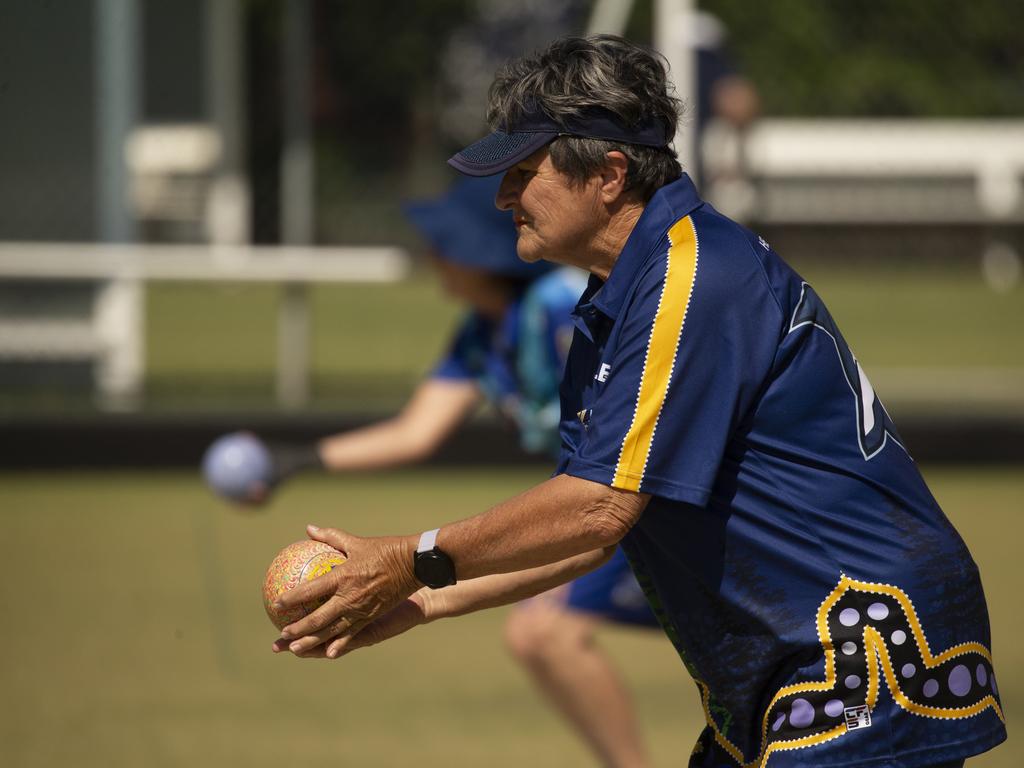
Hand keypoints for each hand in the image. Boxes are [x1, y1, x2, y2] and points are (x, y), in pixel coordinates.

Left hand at [272, 525, 419, 657]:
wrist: (415, 565)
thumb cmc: (385, 550)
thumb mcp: (356, 542)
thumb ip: (331, 537)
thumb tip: (309, 529)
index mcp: (343, 577)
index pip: (310, 590)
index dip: (292, 598)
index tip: (277, 603)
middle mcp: (349, 598)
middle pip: (318, 619)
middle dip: (297, 628)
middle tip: (282, 633)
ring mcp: (361, 610)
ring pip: (332, 631)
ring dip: (312, 641)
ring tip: (296, 648)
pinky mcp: (371, 617)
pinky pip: (351, 633)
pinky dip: (339, 644)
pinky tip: (329, 653)